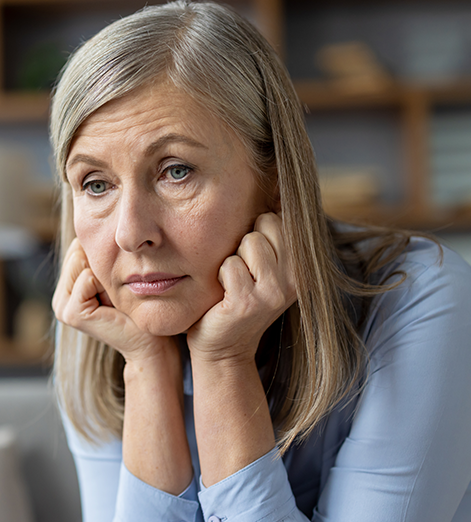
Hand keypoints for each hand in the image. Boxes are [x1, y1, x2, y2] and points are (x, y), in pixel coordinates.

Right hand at [52, 239, 173, 361]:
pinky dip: (105, 284)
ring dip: (104, 274)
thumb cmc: (137, 306)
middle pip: (77, 251)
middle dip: (102, 264)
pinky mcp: (71, 314)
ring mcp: (61, 307)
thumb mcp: (115, 275)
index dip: (102, 255)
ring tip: (115, 296)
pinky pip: (87, 278)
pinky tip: (113, 303)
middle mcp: (59, 297)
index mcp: (66, 288)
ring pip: (80, 261)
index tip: (117, 280)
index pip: (77, 247)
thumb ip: (99, 256)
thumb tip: (94, 226)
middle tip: (117, 290)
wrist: (149, 341)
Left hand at [186, 212, 295, 364]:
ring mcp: (275, 291)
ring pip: (248, 241)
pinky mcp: (249, 302)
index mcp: (303, 264)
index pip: (278, 217)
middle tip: (242, 272)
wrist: (221, 345)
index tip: (253, 259)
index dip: (256, 231)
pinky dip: (220, 275)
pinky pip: (229, 265)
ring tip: (233, 282)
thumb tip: (277, 176)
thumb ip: (271, 230)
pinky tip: (224, 294)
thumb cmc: (235, 295)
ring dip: (231, 259)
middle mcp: (297, 278)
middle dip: (244, 242)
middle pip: (265, 224)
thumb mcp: (260, 262)